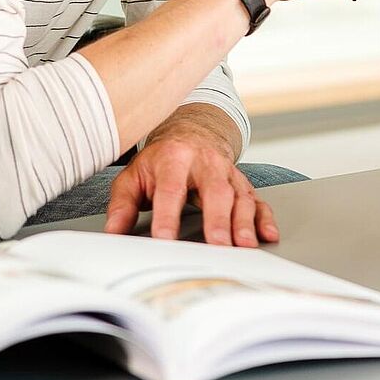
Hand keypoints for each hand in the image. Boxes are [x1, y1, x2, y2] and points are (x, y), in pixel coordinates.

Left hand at [104, 119, 277, 246]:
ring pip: (240, 196)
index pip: (171, 189)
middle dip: (218, 219)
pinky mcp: (242, 183)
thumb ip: (122, 205)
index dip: (168, 215)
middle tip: (218, 245)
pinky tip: (266, 234)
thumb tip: (112, 232)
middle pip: (215, 191)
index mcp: (174, 159)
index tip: (165, 240)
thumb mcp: (133, 177)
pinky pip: (257, 199)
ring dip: (244, 222)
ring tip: (244, 246)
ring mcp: (228, 172)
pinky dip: (264, 217)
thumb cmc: (160, 161)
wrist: (190, 134)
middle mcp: (206, 163)